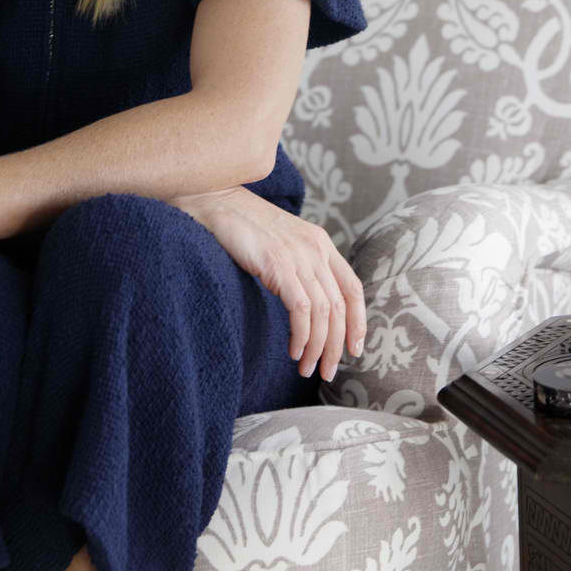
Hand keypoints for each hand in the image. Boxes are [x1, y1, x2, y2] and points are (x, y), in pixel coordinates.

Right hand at [172, 187, 364, 382]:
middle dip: (337, 345)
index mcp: (320, 242)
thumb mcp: (280, 244)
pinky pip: (302, 310)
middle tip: (327, 371)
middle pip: (340, 306)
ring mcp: (298, 255)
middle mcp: (315, 248)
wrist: (213, 198)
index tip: (354, 348)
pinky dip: (302, 336)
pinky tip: (294, 351)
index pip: (353, 287)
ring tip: (306, 368)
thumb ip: (297, 266)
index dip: (358, 321)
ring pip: (324, 313)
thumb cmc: (240, 225)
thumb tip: (305, 306)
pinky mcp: (278, 264)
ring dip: (317, 348)